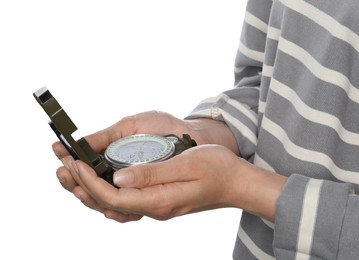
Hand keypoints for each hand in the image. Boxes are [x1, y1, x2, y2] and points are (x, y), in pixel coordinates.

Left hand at [60, 144, 244, 221]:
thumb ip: (152, 174)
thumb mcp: (186, 164)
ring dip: (91, 188)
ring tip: (73, 173)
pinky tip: (101, 183)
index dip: (88, 180)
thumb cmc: (217, 169)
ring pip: (114, 203)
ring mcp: (157, 207)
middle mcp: (154, 208)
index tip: (74, 161)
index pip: (113, 195)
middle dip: (82, 184)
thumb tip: (118, 178)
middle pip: (108, 202)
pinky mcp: (159, 201)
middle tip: (63, 165)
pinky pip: (126, 201)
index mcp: (159, 200)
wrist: (236, 182)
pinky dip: (107, 191)